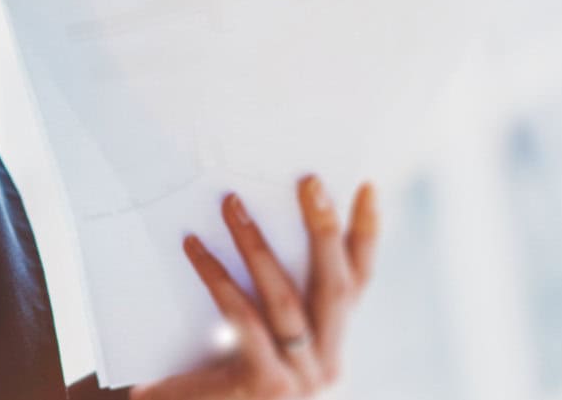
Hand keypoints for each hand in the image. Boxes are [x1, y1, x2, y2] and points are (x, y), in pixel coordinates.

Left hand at [130, 177, 380, 399]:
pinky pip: (243, 319)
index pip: (357, 283)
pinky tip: (195, 247)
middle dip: (323, 230)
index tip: (366, 187)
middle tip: (309, 182)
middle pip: (334, 288)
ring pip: (285, 299)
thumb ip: (269, 293)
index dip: (365, 236)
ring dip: (257, 244)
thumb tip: (255, 207)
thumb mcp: (254, 332)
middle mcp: (326, 364)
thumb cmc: (214, 369)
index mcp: (330, 345)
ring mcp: (301, 381)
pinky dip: (218, 277)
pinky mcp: (267, 387)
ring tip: (233, 203)